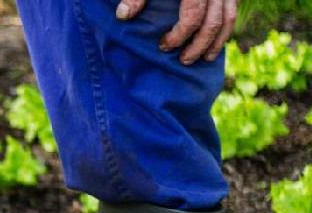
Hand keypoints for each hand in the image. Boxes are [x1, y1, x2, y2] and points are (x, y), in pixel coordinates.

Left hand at [116, 0, 236, 63]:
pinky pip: (233, 9)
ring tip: (204, 58)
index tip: (163, 46)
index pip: (193, 16)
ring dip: (218, 41)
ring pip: (229, 17)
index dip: (179, 35)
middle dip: (199, 45)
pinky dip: (225, 27)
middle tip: (184, 61)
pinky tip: (214, 40)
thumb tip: (123, 16)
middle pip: (214, 22)